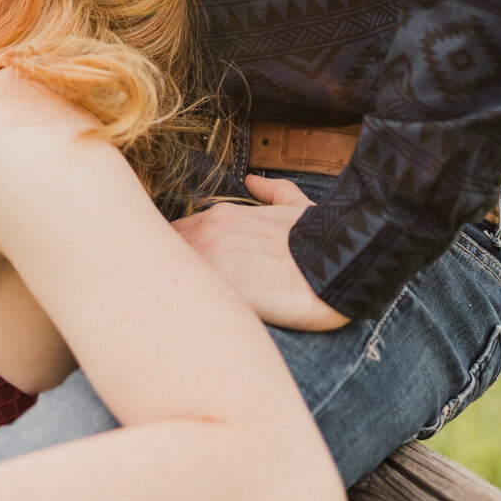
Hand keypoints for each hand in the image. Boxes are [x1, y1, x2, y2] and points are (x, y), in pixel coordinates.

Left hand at [171, 176, 349, 330]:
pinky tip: (196, 321)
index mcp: (220, 218)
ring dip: (175, 290)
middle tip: (178, 293)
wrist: (334, 265)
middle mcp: (208, 235)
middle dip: (169, 272)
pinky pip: (188, 300)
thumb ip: (270, 191)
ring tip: (185, 309)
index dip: (179, 253)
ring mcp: (209, 262)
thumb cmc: (317, 240)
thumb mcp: (294, 205)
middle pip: (166, 252)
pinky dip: (187, 309)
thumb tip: (252, 179)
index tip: (186, 271)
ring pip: (170, 275)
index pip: (177, 233)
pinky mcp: (217, 291)